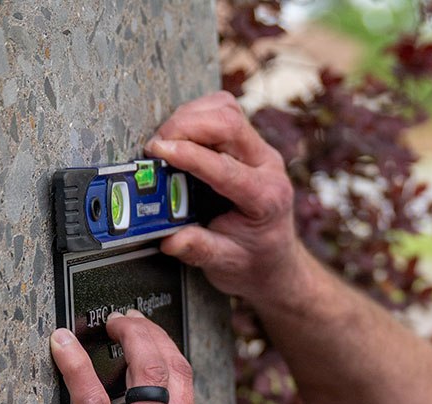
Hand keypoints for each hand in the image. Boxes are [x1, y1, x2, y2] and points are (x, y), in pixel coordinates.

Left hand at [49, 311, 219, 403]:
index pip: (189, 391)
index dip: (168, 359)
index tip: (150, 346)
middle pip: (176, 368)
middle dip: (153, 334)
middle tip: (130, 322)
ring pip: (148, 371)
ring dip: (129, 336)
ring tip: (109, 325)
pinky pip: (92, 399)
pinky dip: (75, 364)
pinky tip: (60, 343)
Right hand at [145, 92, 315, 306]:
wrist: (275, 262)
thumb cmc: (253, 262)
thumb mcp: (226, 265)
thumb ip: (199, 249)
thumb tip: (171, 239)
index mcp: (266, 198)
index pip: (226, 167)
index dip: (188, 155)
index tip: (157, 152)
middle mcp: (268, 167)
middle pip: (230, 123)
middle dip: (186, 126)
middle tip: (156, 146)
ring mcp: (260, 151)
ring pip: (226, 110)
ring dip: (190, 116)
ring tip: (165, 141)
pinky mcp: (248, 144)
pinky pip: (223, 112)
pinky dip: (196, 115)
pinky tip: (180, 136)